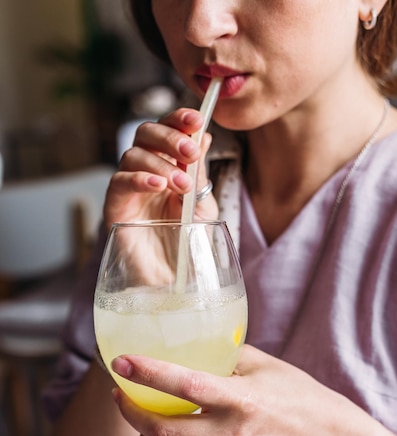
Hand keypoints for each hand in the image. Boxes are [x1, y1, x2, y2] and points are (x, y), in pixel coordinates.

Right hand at [104, 108, 217, 228]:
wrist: (173, 277)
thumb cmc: (186, 240)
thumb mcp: (201, 205)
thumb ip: (199, 172)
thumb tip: (203, 135)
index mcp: (168, 163)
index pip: (168, 128)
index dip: (179, 119)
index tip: (197, 119)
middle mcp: (146, 169)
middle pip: (146, 132)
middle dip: (170, 137)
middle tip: (190, 154)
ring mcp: (129, 186)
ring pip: (133, 154)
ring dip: (160, 164)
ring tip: (181, 186)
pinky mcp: (115, 205)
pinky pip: (120, 181)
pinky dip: (139, 179)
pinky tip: (157, 186)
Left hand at [110, 345, 344, 435]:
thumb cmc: (294, 392)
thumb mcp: (261, 363)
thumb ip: (222, 354)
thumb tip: (184, 341)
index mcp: (241, 398)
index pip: (185, 385)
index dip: (148, 373)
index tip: (122, 362)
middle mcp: (233, 434)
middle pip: (165, 430)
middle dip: (132, 411)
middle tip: (124, 395)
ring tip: (143, 425)